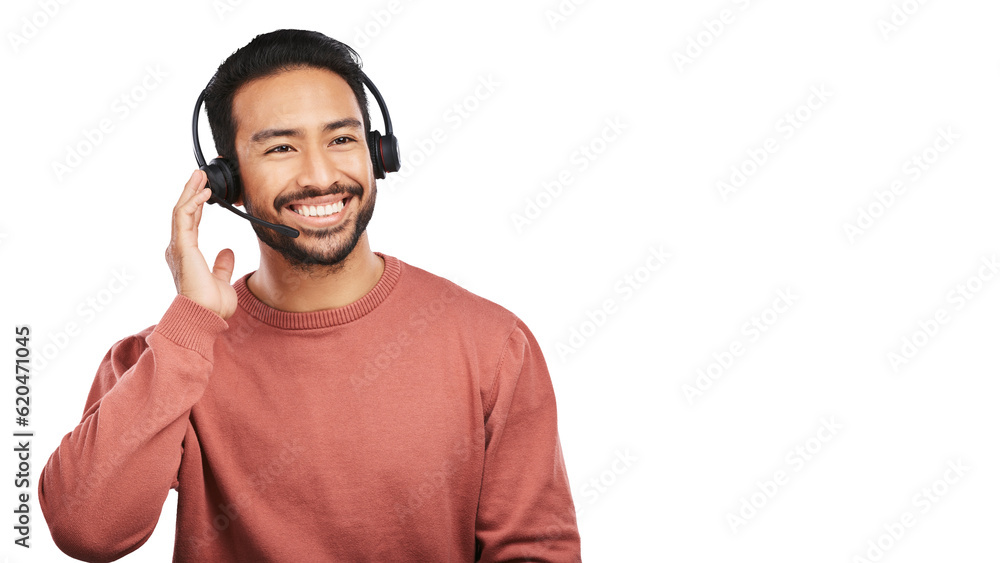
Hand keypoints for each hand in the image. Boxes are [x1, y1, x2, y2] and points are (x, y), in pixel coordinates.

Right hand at [164, 170, 236, 318]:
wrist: (204, 315)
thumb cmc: (210, 304)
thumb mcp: (221, 280)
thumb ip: (222, 265)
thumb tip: (228, 252)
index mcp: (187, 254)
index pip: (190, 223)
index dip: (197, 206)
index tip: (205, 192)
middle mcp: (179, 248)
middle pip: (183, 212)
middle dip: (192, 192)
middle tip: (200, 176)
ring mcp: (179, 247)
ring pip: (181, 211)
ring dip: (190, 192)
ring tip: (199, 176)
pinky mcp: (182, 247)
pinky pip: (184, 218)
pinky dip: (192, 203)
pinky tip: (203, 193)